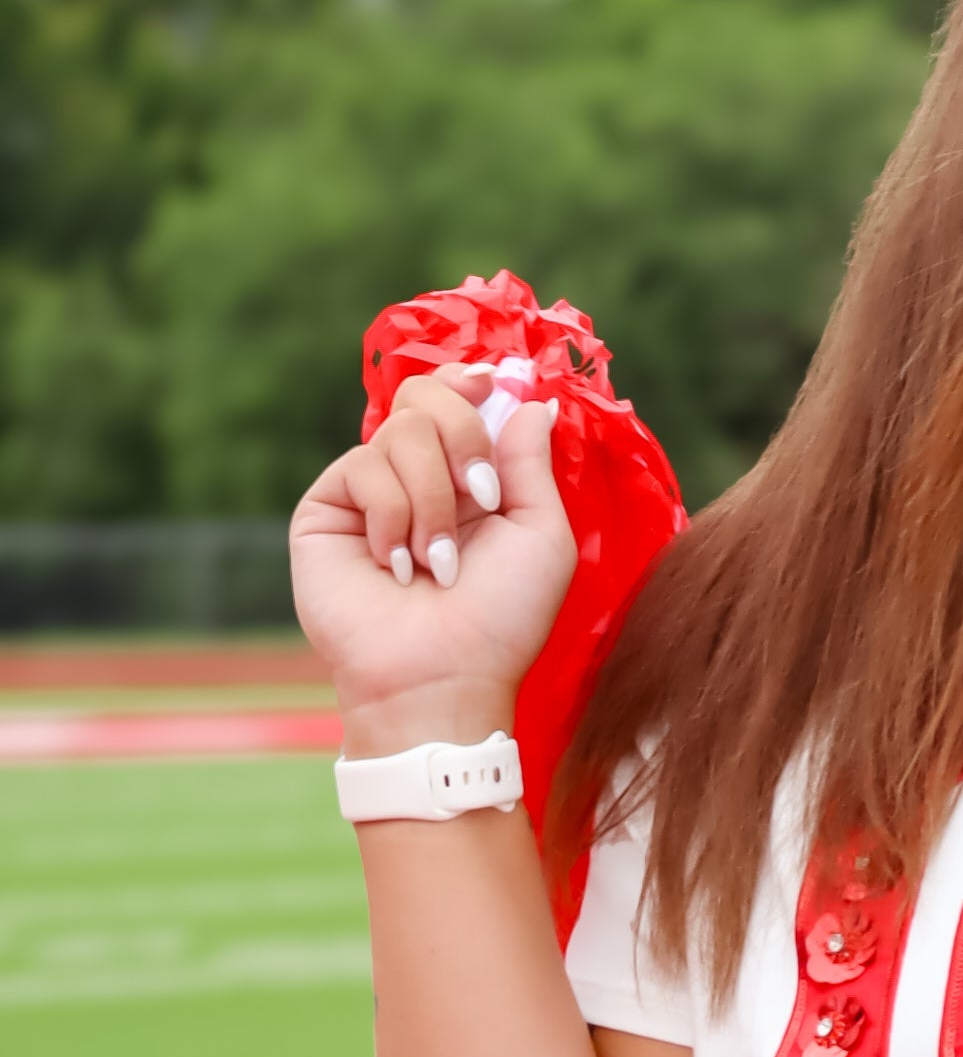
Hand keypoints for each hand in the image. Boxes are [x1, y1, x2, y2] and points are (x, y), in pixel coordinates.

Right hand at [289, 372, 576, 755]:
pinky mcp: (328, 508)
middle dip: (463, 436)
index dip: (471, 381)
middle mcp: (418, 478)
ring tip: (437, 563)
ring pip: (401, 430)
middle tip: (480, 496)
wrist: (443, 675)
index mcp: (469, 478)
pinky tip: (398, 566)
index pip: (459, 398)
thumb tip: (528, 397)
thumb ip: (530, 462)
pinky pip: (365, 466)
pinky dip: (394, 516)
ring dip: (434, 500)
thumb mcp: (540, 536)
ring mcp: (370, 491)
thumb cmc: (499, 620)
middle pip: (426, 395)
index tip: (493, 383)